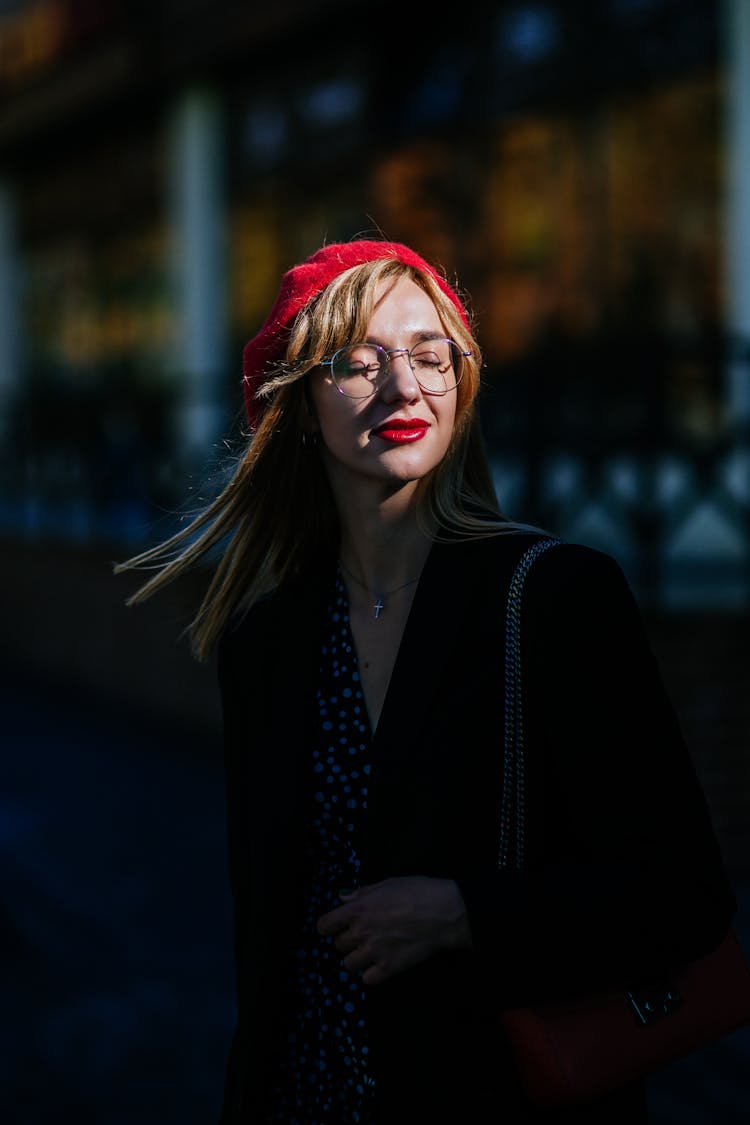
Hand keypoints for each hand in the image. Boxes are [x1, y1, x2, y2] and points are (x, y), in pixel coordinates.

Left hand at [316, 875, 472, 985]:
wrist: (442, 913)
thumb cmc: (417, 892)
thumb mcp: (386, 884)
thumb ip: (361, 893)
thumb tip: (343, 897)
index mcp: (357, 910)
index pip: (325, 925)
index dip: (328, 926)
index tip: (334, 927)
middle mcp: (361, 932)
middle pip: (338, 945)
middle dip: (347, 940)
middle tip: (362, 936)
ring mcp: (373, 952)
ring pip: (348, 964)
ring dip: (356, 959)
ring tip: (369, 952)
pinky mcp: (388, 968)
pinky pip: (367, 979)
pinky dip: (371, 973)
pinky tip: (381, 964)